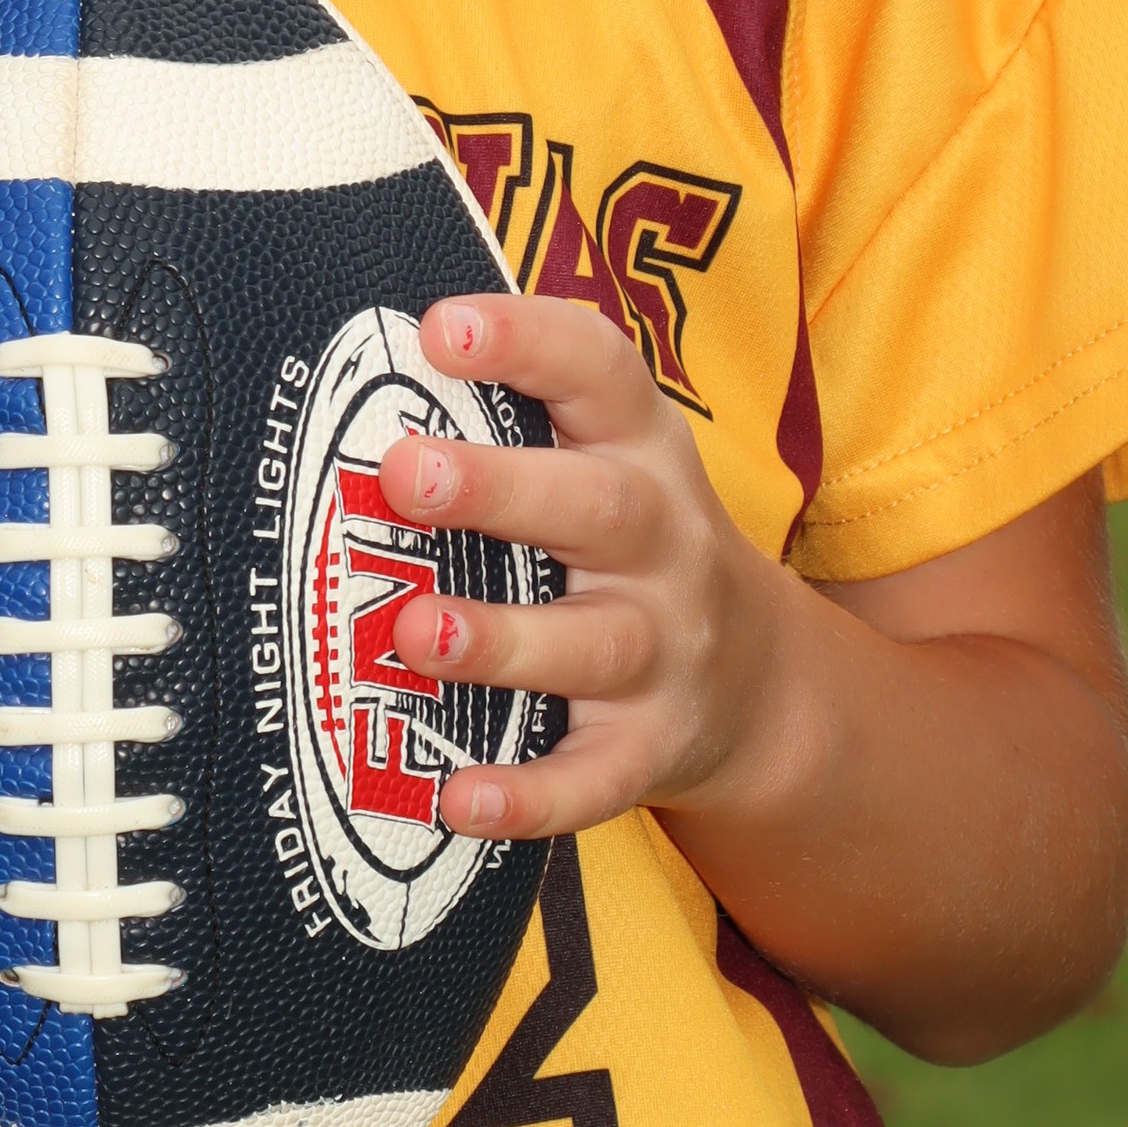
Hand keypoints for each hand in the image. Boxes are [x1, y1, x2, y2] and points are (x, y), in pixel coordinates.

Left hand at [376, 293, 797, 843]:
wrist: (761, 683)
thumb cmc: (631, 544)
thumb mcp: (610, 457)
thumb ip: (521, 411)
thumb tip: (365, 359)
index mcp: (640, 450)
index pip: (600, 373)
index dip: (527, 341)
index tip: (441, 328)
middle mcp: (662, 543)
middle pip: (594, 507)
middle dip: (499, 489)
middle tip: (404, 473)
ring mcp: (663, 650)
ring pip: (588, 645)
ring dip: (500, 639)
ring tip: (414, 632)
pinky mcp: (650, 749)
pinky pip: (592, 780)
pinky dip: (529, 796)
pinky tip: (457, 797)